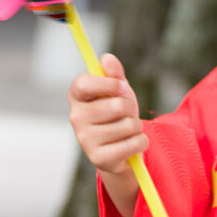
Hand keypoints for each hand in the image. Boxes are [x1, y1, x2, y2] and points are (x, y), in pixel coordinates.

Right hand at [68, 54, 146, 216]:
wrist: (121, 149)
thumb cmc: (118, 114)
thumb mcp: (118, 91)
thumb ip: (114, 75)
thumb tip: (107, 58)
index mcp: (77, 97)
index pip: (84, 83)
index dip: (109, 84)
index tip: (122, 87)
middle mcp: (75, 118)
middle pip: (116, 105)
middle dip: (130, 108)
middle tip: (125, 114)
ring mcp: (85, 140)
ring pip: (129, 125)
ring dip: (136, 127)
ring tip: (126, 131)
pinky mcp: (98, 159)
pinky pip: (134, 143)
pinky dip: (141, 142)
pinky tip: (130, 145)